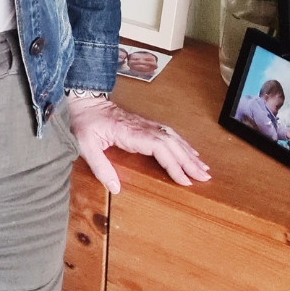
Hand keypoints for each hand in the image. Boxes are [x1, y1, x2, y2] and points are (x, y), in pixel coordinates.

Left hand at [66, 96, 210, 193]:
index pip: (158, 147)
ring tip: (203, 168)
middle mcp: (142, 127)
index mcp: (129, 132)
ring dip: (188, 152)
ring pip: (172, 137)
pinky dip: (182, 144)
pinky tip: (190, 152)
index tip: (185, 179)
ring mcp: (145, 124)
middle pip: (171, 143)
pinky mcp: (144, 125)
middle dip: (189, 160)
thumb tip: (116, 188)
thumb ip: (100, 167)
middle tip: (204, 177)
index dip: (173, 163)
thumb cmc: (85, 123)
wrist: (85, 102)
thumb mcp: (85, 146)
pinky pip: (167, 134)